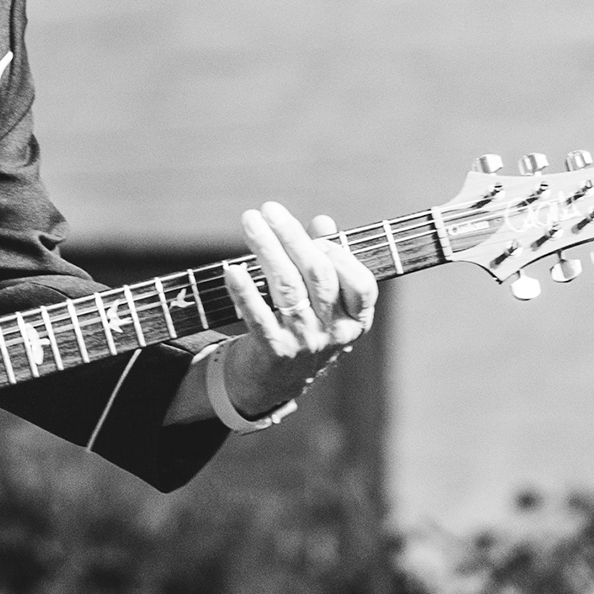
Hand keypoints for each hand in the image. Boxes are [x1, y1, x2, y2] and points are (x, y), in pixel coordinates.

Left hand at [217, 203, 376, 416]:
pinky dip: (244, 291)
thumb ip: (325, 260)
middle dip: (293, 237)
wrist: (273, 383)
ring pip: (287, 288)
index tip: (315, 234)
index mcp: (356, 320)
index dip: (339, 254)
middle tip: (269, 210)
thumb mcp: (322, 301)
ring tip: (250, 222)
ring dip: (266, 250)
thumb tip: (323, 222)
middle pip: (318, 275)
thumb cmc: (303, 328)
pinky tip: (232, 270)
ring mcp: (305, 343)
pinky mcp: (274, 352)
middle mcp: (334, 332)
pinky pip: (258, 316)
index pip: (360, 284)